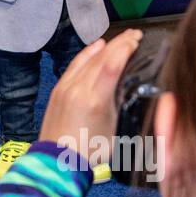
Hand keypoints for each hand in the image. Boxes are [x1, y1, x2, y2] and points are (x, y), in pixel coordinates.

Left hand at [38, 28, 143, 165]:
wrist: (58, 162)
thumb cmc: (89, 152)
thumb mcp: (113, 128)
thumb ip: (118, 102)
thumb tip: (124, 84)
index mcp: (95, 99)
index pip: (112, 63)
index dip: (125, 48)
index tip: (137, 39)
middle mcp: (79, 88)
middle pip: (101, 57)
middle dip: (119, 42)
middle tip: (134, 34)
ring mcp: (66, 87)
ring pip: (87, 58)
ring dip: (105, 46)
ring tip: (119, 38)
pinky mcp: (58, 90)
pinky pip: (74, 65)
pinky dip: (87, 53)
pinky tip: (96, 47)